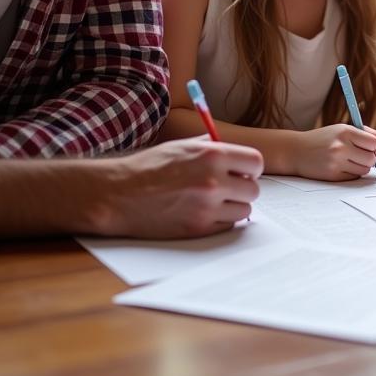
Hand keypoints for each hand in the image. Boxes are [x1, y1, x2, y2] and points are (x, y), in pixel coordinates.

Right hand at [96, 138, 263, 238]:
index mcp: (212, 155)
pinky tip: (204, 212)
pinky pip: (228, 226)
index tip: (243, 171)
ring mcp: (207, 208)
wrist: (119, 194)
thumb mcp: (183, 146)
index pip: (256, 163)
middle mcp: (213, 181)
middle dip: (243, 188)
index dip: (250, 168)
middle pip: (254, 190)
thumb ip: (212, 147)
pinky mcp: (198, 229)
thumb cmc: (149, 167)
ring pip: (245, 210)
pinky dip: (221, 220)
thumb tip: (235, 151)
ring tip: (215, 201)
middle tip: (228, 187)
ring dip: (234, 206)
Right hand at [292, 124, 375, 180]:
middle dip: (371, 159)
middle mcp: (340, 147)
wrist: (296, 151)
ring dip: (362, 167)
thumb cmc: (322, 139)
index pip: (373, 143)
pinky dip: (352, 173)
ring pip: (364, 169)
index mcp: (345, 132)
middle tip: (365, 157)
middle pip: (371, 158)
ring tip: (351, 161)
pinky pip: (353, 177)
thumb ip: (363, 132)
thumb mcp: (340, 129)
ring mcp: (336, 162)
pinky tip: (343, 167)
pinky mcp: (332, 175)